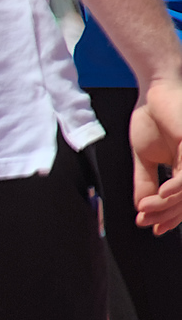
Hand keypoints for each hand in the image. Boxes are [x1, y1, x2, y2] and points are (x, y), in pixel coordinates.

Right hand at [133, 74, 181, 233]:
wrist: (153, 92)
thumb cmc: (152, 117)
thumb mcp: (144, 157)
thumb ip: (144, 182)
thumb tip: (141, 207)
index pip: (181, 199)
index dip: (168, 217)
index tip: (150, 227)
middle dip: (165, 214)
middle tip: (144, 220)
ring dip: (167, 205)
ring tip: (145, 209)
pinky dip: (176, 188)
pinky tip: (161, 194)